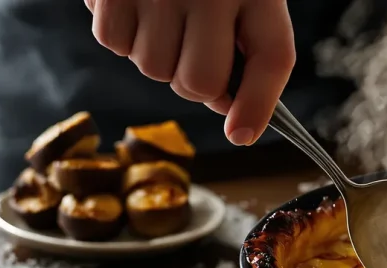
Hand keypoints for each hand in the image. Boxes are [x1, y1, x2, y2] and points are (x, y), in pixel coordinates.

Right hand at [85, 0, 294, 145]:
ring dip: (155, 53)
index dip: (259, 106)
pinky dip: (120, 32)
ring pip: (153, 69)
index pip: (272, 59)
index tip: (242, 134)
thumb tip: (227, 109)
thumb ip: (245, 43)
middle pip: (200, 83)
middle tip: (190, 50)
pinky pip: (114, 43)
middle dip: (193, 83)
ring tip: (160, 10)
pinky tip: (133, 1)